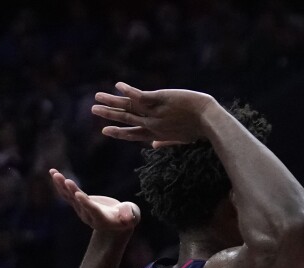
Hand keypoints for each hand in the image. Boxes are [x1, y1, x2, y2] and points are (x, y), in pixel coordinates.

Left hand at [49, 169, 139, 231]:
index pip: (92, 210)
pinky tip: (53, 172)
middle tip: (66, 181)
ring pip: (69, 197)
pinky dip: (60, 183)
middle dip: (72, 191)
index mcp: (101, 219)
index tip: (78, 195)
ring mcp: (81, 209)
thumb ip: (130, 215)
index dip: (85, 203)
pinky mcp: (77, 202)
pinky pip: (66, 193)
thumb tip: (128, 217)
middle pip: (78, 202)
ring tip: (54, 173)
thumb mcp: (131, 217)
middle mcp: (88, 215)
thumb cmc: (127, 218)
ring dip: (61, 185)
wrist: (115, 223)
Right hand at [91, 83, 218, 145]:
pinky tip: (118, 85)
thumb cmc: (199, 129)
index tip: (105, 131)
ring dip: (112, 102)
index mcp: (157, 133)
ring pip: (129, 107)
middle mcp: (152, 124)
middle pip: (126, 120)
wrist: (210, 120)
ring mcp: (155, 113)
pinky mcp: (160, 100)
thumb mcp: (181, 138)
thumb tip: (154, 146)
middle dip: (109, 115)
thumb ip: (166, 142)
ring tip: (97, 97)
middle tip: (94, 110)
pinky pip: (140, 96)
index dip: (118, 133)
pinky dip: (129, 91)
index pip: (133, 134)